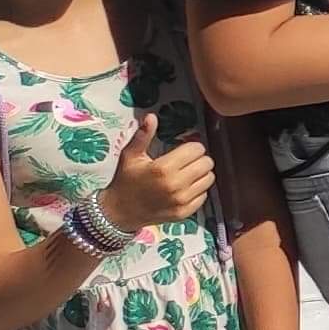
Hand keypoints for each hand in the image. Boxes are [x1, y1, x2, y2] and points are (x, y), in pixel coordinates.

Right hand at [99, 127, 215, 235]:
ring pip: (209, 178)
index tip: (182, 150)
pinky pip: (204, 195)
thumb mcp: (131, 156)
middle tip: (186, 161)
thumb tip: (151, 116)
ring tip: (186, 174)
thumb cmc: (126, 181)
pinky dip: (198, 190)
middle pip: (207, 163)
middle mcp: (175, 185)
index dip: (191, 147)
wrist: (119, 212)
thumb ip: (143, 136)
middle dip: (199, 159)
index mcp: (163, 168)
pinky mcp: (184, 213)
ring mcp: (181, 201)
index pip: (197, 149)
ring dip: (201, 174)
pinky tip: (185, 188)